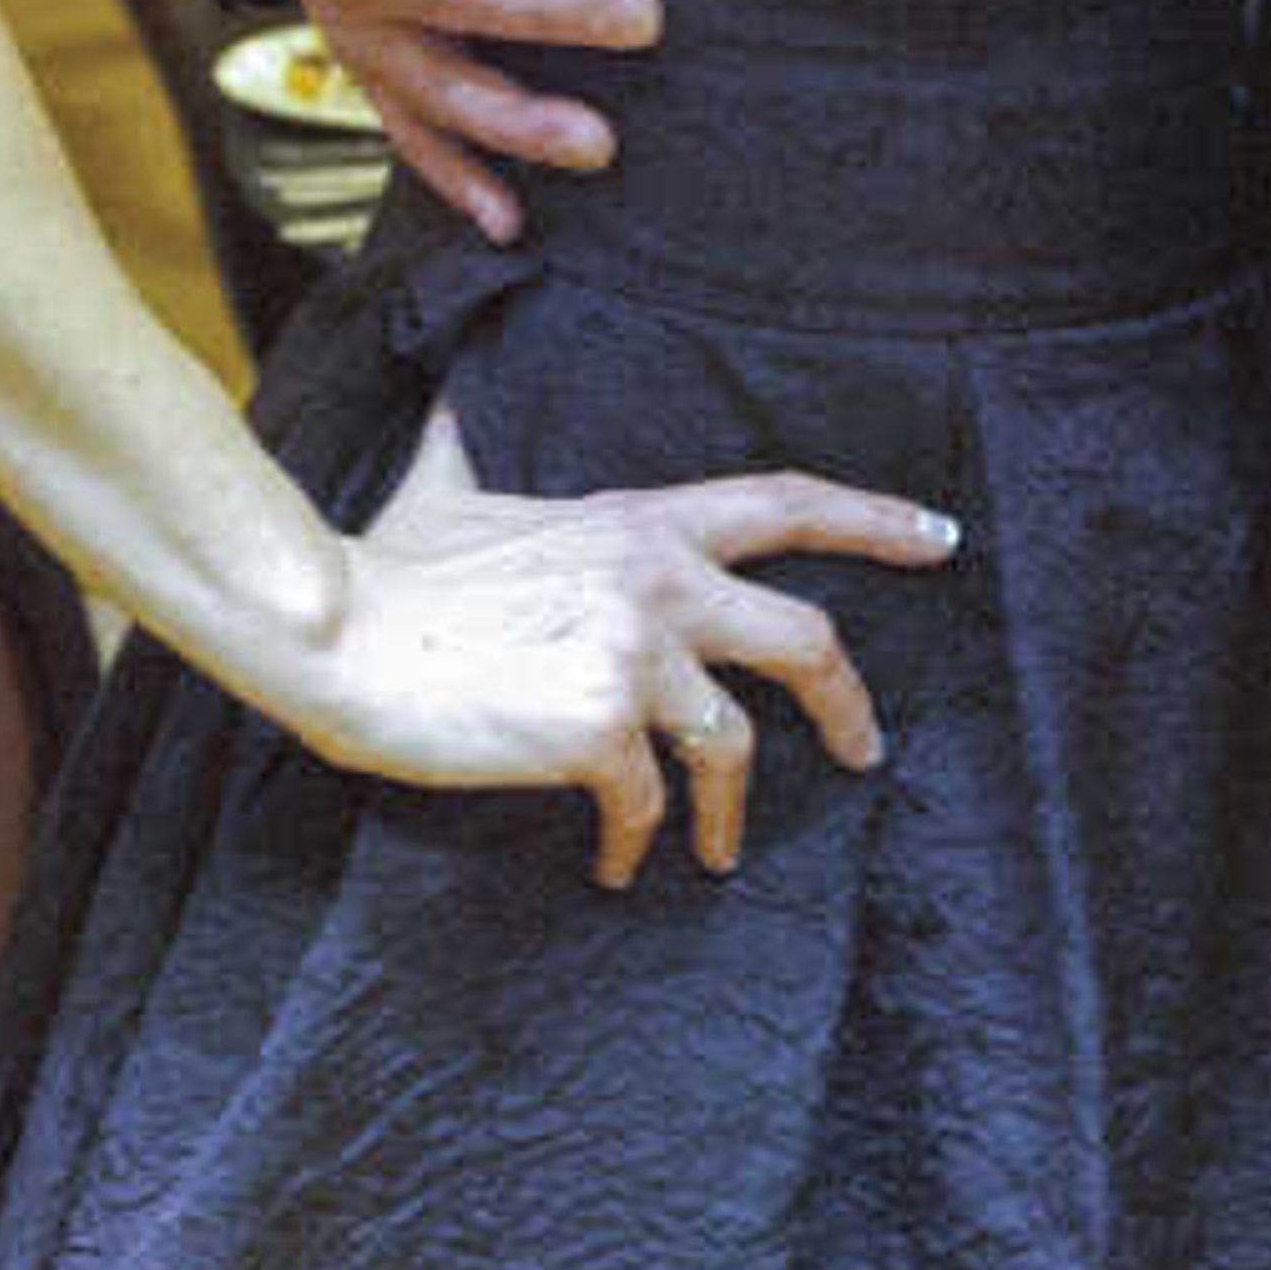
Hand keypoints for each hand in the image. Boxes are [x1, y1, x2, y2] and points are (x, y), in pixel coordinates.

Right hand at [288, 411, 956, 878]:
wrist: (329, 627)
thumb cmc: (383, 570)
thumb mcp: (447, 490)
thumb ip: (472, 455)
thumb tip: (444, 405)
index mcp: (638, 523)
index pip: (784, 504)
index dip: (873, 518)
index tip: (940, 538)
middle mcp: (656, 580)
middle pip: (807, 638)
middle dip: (848, 705)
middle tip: (863, 750)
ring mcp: (633, 655)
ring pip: (734, 745)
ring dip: (731, 813)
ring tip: (718, 854)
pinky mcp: (597, 729)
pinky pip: (650, 805)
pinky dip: (638, 844)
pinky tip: (614, 864)